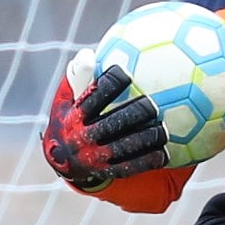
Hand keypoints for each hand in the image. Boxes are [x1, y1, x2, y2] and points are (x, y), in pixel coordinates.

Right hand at [41, 56, 168, 190]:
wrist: (60, 158)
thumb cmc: (70, 117)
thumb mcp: (66, 98)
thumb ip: (78, 76)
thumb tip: (90, 54)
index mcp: (74, 117)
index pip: (93, 98)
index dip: (109, 84)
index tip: (126, 73)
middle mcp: (82, 138)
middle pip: (111, 124)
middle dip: (133, 114)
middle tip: (153, 104)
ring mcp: (95, 157)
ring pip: (123, 148)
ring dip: (145, 139)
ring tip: (164, 130)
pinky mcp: (106, 171)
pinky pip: (129, 167)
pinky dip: (147, 161)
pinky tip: (164, 154)